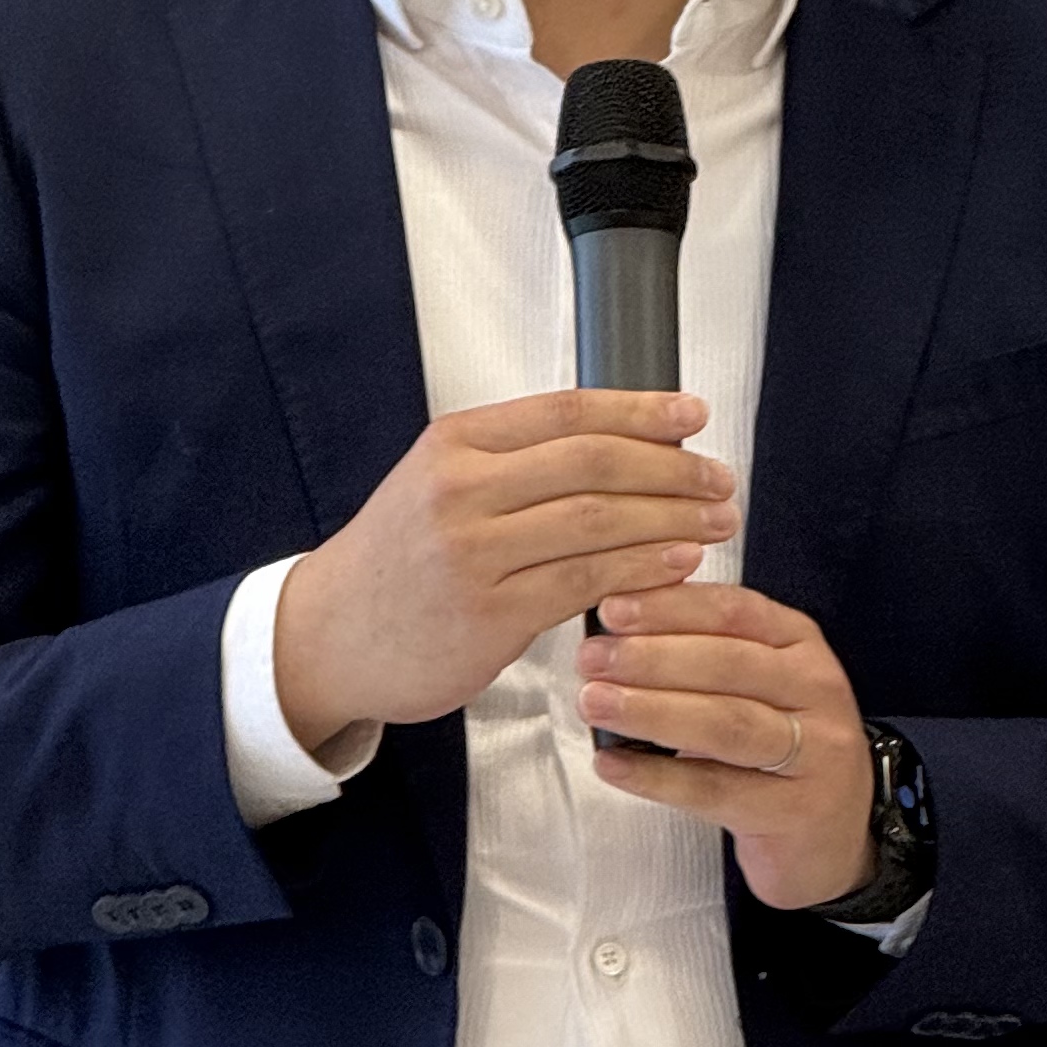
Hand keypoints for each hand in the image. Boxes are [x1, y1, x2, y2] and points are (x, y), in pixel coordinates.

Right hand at [274, 391, 734, 750]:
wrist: (327, 636)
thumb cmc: (397, 562)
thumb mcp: (438, 483)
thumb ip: (514, 460)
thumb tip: (619, 439)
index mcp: (454, 443)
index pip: (567, 410)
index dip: (641, 409)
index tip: (692, 413)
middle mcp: (460, 490)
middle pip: (593, 460)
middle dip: (671, 466)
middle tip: (718, 477)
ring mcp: (473, 553)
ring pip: (597, 520)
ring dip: (671, 517)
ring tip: (717, 518)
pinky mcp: (489, 614)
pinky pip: (585, 582)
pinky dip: (642, 568)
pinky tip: (679, 562)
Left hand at [576, 583, 877, 910]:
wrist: (832, 833)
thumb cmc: (775, 747)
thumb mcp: (753, 684)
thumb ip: (700, 650)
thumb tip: (614, 630)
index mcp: (800, 644)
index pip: (734, 611)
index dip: (670, 607)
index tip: (611, 609)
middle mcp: (817, 690)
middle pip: (729, 664)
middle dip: (652, 658)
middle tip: (591, 660)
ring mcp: (815, 752)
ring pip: (726, 724)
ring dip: (652, 711)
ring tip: (595, 704)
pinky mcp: (795, 810)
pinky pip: (715, 790)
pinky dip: (657, 777)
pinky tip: (612, 765)